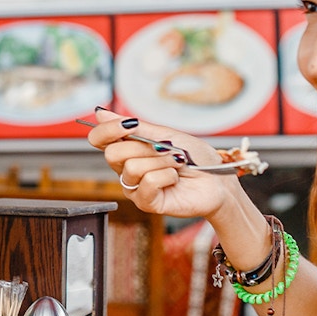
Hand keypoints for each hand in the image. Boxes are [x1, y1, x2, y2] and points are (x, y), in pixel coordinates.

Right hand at [86, 108, 235, 218]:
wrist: (217, 179)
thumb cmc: (195, 157)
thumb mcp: (164, 134)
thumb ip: (134, 127)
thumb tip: (101, 113)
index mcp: (128, 149)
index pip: (99, 139)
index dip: (108, 129)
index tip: (130, 124)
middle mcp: (127, 169)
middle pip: (112, 153)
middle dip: (144, 147)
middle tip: (166, 148)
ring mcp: (135, 187)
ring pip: (132, 167)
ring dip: (162, 160)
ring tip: (178, 163)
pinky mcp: (146, 203)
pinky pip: (147, 183)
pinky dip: (167, 175)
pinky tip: (175, 178)